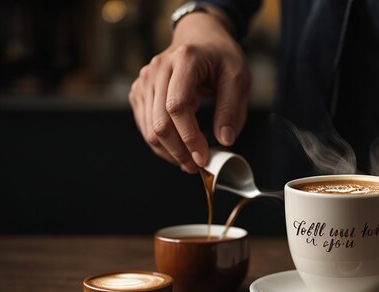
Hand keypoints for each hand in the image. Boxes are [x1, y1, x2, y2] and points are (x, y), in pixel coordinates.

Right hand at [129, 12, 249, 172]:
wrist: (200, 38)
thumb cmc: (220, 57)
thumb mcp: (238, 78)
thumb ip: (231, 110)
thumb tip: (225, 141)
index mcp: (184, 60)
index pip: (177, 106)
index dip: (189, 137)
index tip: (203, 157)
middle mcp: (158, 69)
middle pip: (159, 122)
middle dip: (179, 151)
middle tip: (198, 167)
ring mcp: (145, 80)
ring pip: (149, 128)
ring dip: (169, 151)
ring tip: (190, 161)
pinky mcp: (140, 91)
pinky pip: (145, 125)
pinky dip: (161, 143)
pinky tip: (178, 149)